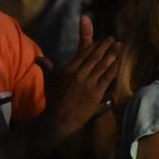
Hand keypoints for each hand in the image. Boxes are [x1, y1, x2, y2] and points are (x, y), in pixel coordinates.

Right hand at [41, 15, 120, 136]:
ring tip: (119, 46)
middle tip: (112, 38)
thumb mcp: (49, 81)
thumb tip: (39, 58)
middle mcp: (79, 73)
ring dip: (112, 54)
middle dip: (105, 46)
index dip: (94, 45)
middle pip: (95, 56)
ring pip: (103, 65)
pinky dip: (113, 69)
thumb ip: (47, 67)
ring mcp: (89, 83)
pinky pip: (107, 78)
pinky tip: (118, 63)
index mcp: (69, 69)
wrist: (59, 119)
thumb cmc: (53, 100)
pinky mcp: (96, 93)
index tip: (101, 40)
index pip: (84, 53)